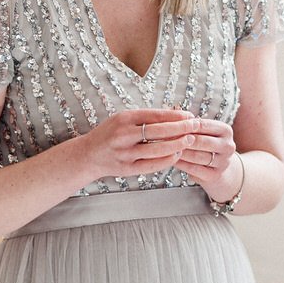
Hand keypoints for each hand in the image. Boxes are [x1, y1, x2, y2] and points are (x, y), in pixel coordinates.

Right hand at [74, 108, 201, 179]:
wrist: (88, 155)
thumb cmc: (109, 134)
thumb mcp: (122, 119)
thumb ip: (144, 118)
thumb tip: (174, 114)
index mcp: (124, 118)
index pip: (155, 115)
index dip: (175, 115)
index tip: (189, 115)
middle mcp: (124, 134)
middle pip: (159, 131)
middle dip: (180, 128)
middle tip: (195, 126)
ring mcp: (125, 153)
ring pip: (158, 149)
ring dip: (177, 144)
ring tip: (189, 140)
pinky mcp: (127, 168)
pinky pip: (152, 164)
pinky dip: (167, 160)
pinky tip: (176, 154)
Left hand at [170, 118, 240, 198]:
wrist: (220, 166)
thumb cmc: (207, 144)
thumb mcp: (205, 131)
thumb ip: (191, 123)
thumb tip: (173, 110)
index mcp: (225, 131)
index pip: (203, 125)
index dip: (185, 125)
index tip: (169, 124)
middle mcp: (228, 146)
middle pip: (200, 141)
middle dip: (181, 139)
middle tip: (164, 137)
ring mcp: (223, 162)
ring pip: (196, 156)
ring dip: (179, 152)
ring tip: (165, 148)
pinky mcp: (215, 176)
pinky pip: (194, 169)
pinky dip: (181, 164)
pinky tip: (172, 160)